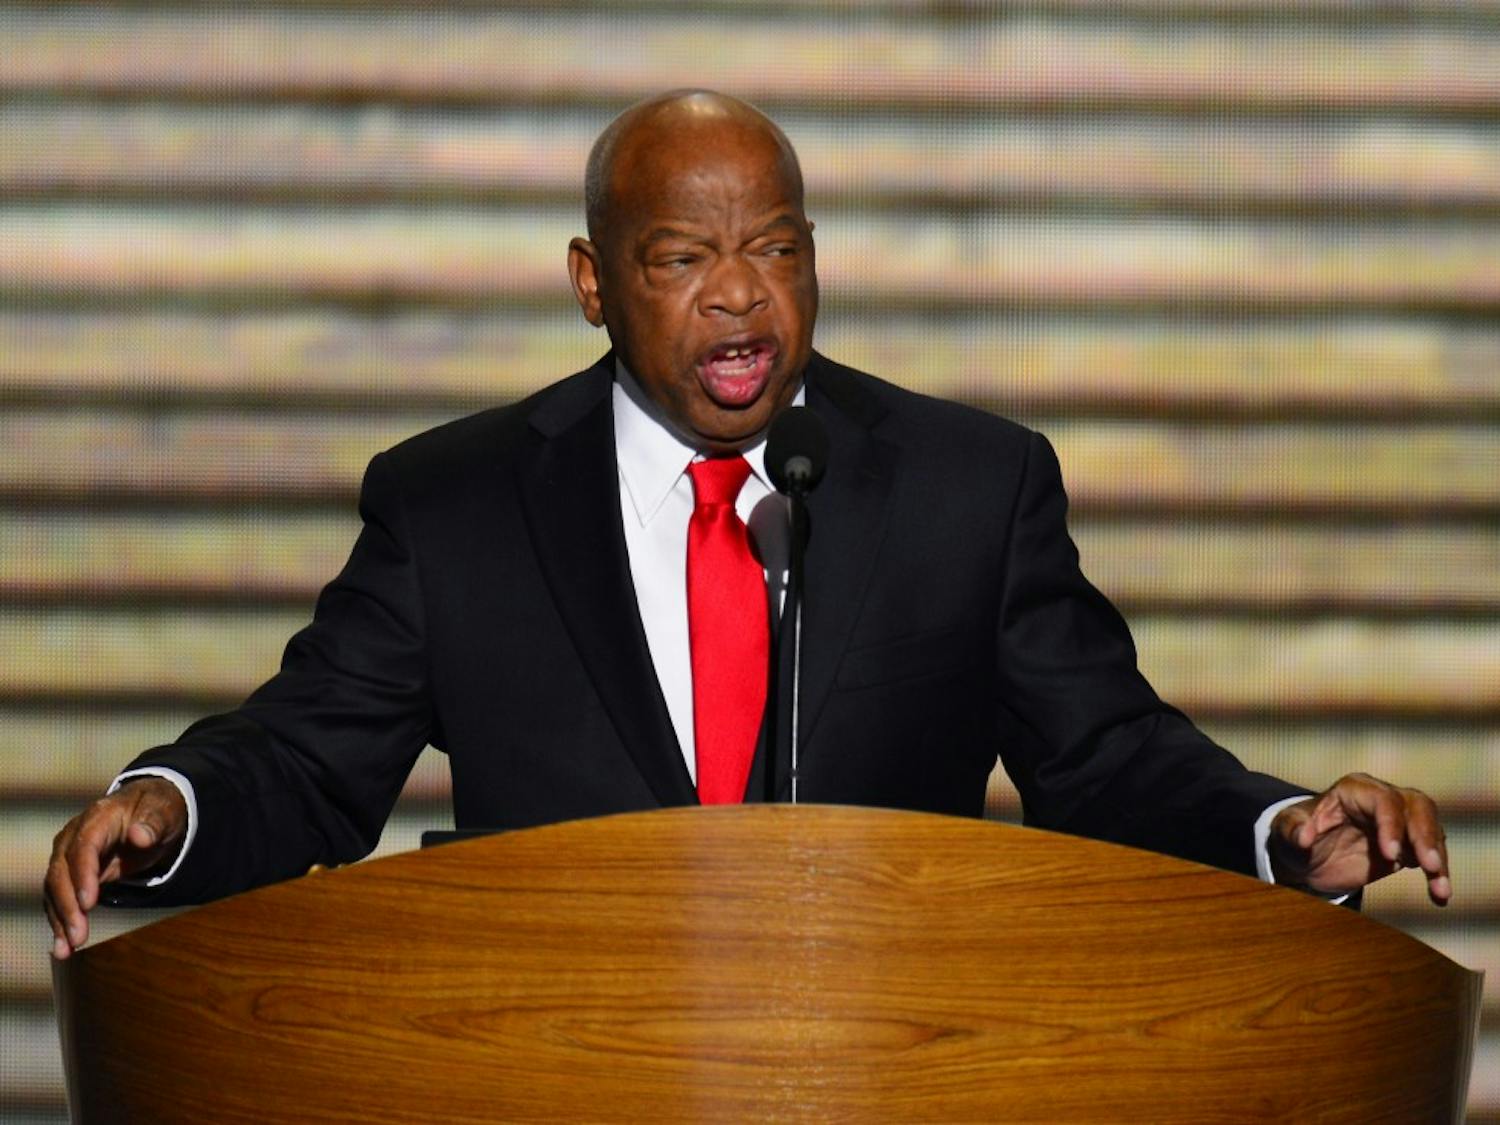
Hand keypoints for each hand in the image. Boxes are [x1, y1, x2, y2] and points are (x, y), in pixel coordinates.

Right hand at [44, 778, 187, 959]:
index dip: (83, 875)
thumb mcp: (163, 812)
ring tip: (67, 949)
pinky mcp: (71, 874)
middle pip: (61, 872)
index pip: (83, 847)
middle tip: (78, 936)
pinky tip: (64, 946)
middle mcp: (74, 836)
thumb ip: (153, 824)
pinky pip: (60, 898)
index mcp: (98, 817)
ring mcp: (69, 855)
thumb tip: (139, 836)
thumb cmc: (157, 811)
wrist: (149, 811)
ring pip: (55, 890)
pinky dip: (61, 921)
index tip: (88, 903)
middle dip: (68, 906)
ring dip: (60, 920)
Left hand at [1269, 772, 1449, 905]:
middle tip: (1429, 867)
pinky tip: (1440, 895)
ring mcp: (1399, 821)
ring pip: (1431, 830)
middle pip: (1417, 807)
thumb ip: (1292, 830)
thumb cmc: (1295, 833)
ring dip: (1438, 859)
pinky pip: (1430, 853)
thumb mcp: (1284, 831)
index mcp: (1354, 789)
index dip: (1390, 825)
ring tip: (1441, 890)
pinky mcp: (1408, 845)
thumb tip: (1303, 837)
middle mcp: (1383, 799)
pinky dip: (1438, 873)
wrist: (1305, 854)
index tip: (1391, 855)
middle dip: (1426, 836)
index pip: (1383, 800)